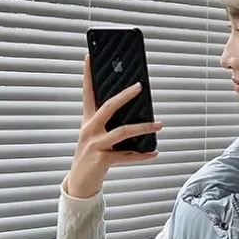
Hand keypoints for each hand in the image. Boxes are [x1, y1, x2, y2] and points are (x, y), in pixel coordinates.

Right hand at [66, 55, 163, 197]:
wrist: (80, 182)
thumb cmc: (91, 156)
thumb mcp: (95, 137)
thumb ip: (109, 124)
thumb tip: (135, 116)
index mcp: (88, 121)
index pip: (87, 93)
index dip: (88, 75)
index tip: (89, 57)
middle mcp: (90, 129)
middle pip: (109, 107)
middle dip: (125, 95)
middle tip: (140, 87)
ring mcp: (96, 144)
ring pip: (123, 131)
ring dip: (144, 128)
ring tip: (159, 125)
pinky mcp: (102, 159)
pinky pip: (127, 155)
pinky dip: (142, 155)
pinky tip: (153, 153)